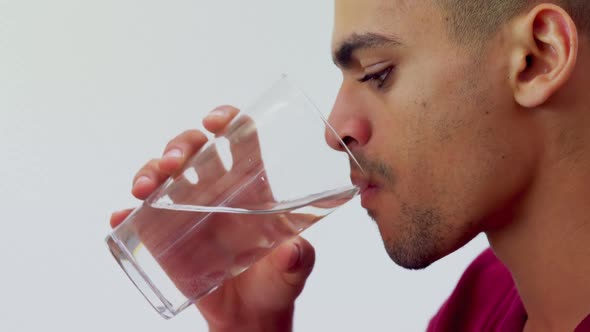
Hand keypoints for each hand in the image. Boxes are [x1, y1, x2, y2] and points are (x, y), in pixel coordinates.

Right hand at [110, 106, 315, 331]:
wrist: (249, 316)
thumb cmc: (276, 283)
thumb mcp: (292, 271)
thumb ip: (297, 260)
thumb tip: (292, 252)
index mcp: (251, 186)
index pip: (238, 138)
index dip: (227, 119)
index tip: (215, 123)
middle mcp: (217, 190)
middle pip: (194, 149)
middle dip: (179, 145)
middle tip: (173, 164)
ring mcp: (188, 210)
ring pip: (163, 175)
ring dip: (148, 171)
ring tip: (144, 190)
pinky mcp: (167, 236)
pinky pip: (141, 218)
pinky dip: (126, 215)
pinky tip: (121, 217)